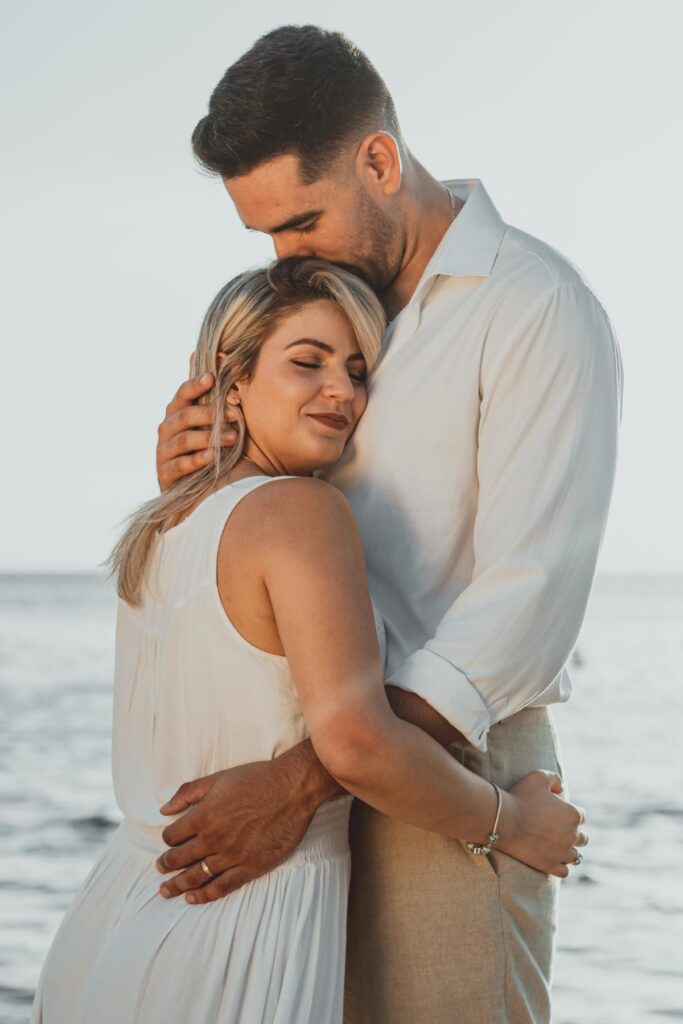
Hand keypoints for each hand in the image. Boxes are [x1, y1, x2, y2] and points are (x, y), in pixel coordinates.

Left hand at [155, 743, 340, 903]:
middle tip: (160, 870)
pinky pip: (221, 887)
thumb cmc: (256, 779)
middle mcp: (213, 839)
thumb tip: (164, 809)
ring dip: (178, 885)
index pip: (172, 836)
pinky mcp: (250, 867)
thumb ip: (187, 793)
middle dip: (166, 865)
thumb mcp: (217, 778)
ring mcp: (231, 856)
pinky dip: (204, 895)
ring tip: (166, 891)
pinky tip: (192, 898)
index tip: (169, 841)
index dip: (167, 839)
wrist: (292, 789)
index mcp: (203, 816)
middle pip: (180, 859)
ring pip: (196, 877)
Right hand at [156, 373, 236, 490]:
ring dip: (209, 437)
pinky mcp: (165, 473)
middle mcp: (166, 428)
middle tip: (236, 414)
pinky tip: (213, 457)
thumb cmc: (204, 445)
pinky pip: (180, 465)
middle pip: (185, 415)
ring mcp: (164, 451)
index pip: (182, 393)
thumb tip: (219, 354)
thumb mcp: (208, 421)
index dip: (195, 385)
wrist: (194, 485)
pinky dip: (197, 460)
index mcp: (176, 411)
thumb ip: (212, 394)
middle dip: (211, 413)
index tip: (212, 378)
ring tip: (233, 437)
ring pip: (185, 440)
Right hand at [498, 770, 587, 877]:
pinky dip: (561, 866)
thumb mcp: (539, 777)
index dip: (571, 813)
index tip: (560, 813)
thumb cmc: (520, 796)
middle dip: (573, 833)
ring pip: (575, 857)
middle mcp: (572, 835)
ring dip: (569, 851)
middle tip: (558, 830)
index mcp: (573, 814)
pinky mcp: (550, 865)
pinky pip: (564, 871)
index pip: (582, 816)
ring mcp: (562, 853)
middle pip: (583, 838)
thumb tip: (562, 789)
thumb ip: (555, 780)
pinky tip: (552, 859)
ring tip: (558, 847)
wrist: (504, 820)